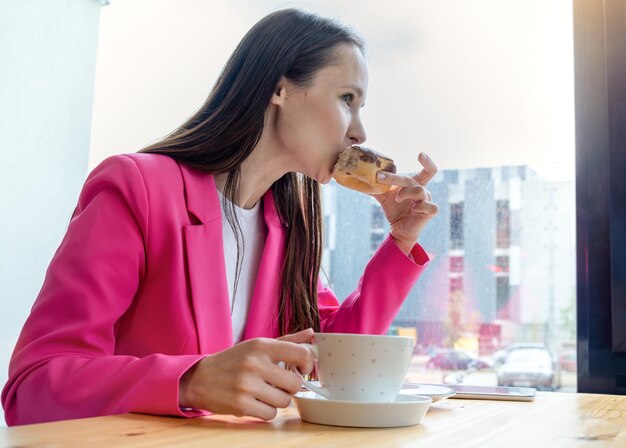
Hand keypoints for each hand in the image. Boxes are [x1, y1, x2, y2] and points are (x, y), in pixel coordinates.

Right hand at [179, 328, 314, 419]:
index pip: (300, 353)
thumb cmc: (233, 361)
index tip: (302, 368)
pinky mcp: (241, 405)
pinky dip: (266, 411)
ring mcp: (247, 385)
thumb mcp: (257, 345)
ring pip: (284, 401)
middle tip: (279, 383)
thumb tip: (311, 334)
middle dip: (290, 386)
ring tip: (264, 392)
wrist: (199, 378)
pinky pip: (270, 414)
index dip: (307, 364)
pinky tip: (255, 401)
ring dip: (278, 400)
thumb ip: (286, 341)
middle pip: (295, 383)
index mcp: (261, 345)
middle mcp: (254, 363)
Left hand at [373, 152, 438, 254]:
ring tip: (396, 198)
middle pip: (414, 179)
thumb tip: (358, 179)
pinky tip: (413, 209)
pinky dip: (422, 206)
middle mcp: (423, 191)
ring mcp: (427, 202)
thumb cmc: (395, 210)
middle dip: (397, 178)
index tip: (420, 154)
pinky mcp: (428, 213)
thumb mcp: (384, 197)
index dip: (427, 162)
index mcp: (415, 185)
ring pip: (421, 191)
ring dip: (406, 192)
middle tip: (380, 177)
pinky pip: (431, 207)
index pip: (427, 171)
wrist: (399, 230)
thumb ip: (375, 187)